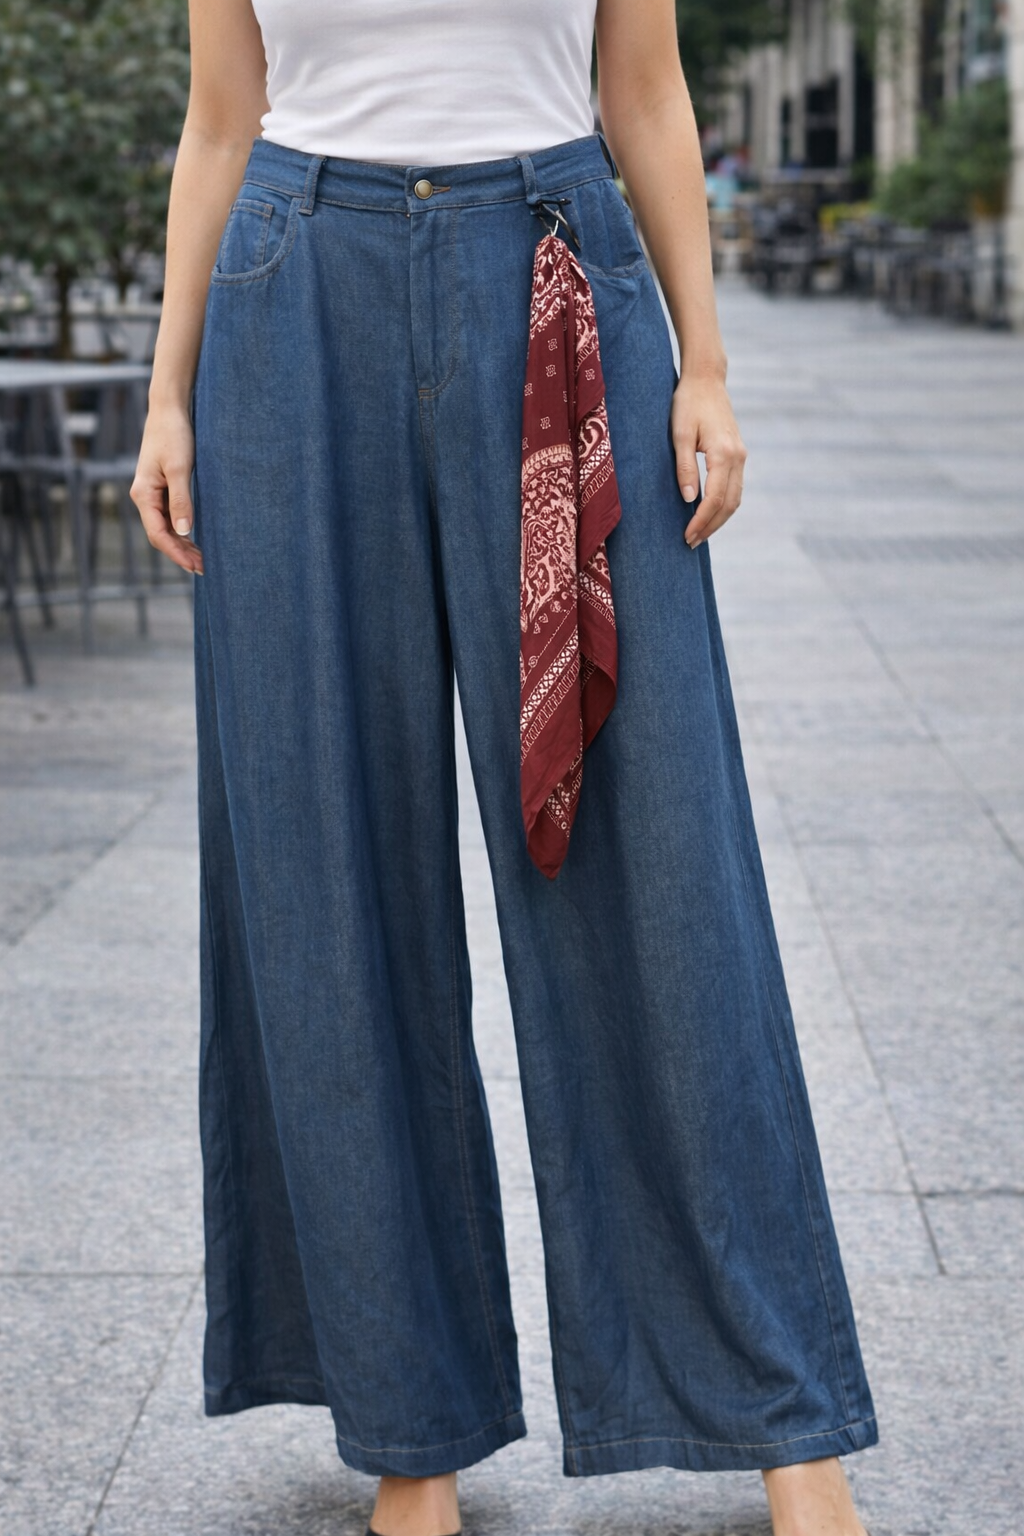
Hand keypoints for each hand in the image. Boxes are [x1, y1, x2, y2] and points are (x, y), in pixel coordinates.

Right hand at [130, 406, 203, 575]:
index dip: (176, 553)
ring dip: (183, 544)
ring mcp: (153, 494)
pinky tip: (196, 539)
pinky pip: (171, 516)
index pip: (157, 534)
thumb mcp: (180, 468)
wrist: (170, 410)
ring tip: (203, 559)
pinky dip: (183, 530)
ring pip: (166, 528)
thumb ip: (181, 500)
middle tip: (204, 568)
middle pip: (161, 535)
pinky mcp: (162, 488)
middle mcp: (144, 497)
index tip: (195, 566)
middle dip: (181, 553)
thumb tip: (183, 531)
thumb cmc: (174, 435)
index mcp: (144, 494)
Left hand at [671, 373, 746, 547]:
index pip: (715, 498)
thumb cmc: (687, 403)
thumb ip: (685, 467)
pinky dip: (724, 505)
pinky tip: (708, 513)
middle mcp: (738, 457)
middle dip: (711, 526)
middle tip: (691, 542)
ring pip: (736, 498)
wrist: (706, 380)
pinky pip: (735, 487)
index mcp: (724, 453)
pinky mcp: (738, 454)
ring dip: (719, 519)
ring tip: (699, 533)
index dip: (702, 521)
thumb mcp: (680, 434)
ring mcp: (741, 456)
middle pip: (730, 504)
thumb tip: (690, 500)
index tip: (687, 536)